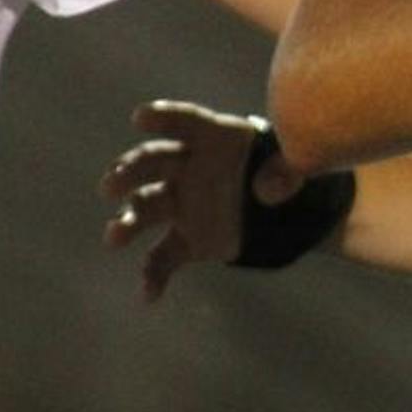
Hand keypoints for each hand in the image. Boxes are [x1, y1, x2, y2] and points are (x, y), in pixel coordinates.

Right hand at [98, 100, 302, 300]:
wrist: (294, 212)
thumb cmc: (294, 174)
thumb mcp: (301, 167)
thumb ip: (286, 173)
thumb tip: (266, 190)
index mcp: (217, 138)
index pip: (188, 122)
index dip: (165, 117)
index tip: (140, 117)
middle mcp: (190, 166)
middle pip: (153, 162)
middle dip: (129, 171)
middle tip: (110, 185)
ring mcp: (184, 203)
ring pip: (146, 208)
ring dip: (127, 221)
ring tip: (113, 236)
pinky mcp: (187, 240)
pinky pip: (162, 258)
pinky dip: (153, 276)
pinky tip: (149, 295)